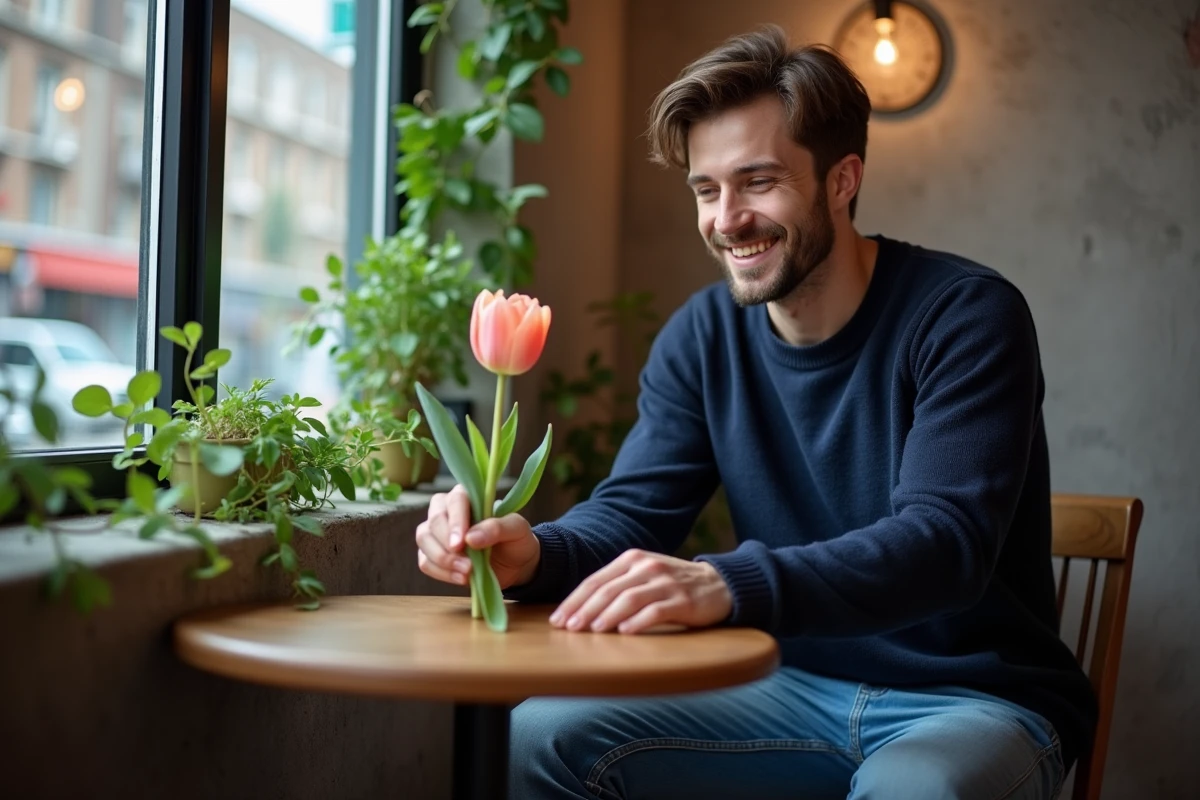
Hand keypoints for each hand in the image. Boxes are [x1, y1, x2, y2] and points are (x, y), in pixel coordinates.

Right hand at [414, 484, 540, 588]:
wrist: (515, 564)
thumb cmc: (515, 539)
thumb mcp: (517, 529)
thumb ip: (497, 528)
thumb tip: (470, 538)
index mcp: (466, 496)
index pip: (454, 501)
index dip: (455, 522)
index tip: (461, 543)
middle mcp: (446, 510)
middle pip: (434, 522)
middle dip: (447, 546)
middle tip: (467, 565)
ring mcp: (435, 532)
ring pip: (424, 540)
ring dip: (442, 560)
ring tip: (466, 573)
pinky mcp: (431, 554)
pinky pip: (425, 562)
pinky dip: (440, 573)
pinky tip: (461, 578)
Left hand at [550, 549, 732, 634]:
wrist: (719, 584)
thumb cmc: (672, 585)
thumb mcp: (643, 577)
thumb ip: (617, 587)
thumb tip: (580, 611)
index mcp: (631, 560)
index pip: (595, 580)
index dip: (574, 600)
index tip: (557, 620)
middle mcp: (646, 567)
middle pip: (608, 589)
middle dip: (584, 609)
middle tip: (568, 628)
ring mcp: (665, 582)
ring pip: (630, 598)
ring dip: (608, 614)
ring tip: (593, 630)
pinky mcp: (683, 600)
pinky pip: (657, 610)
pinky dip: (639, 621)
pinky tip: (625, 632)